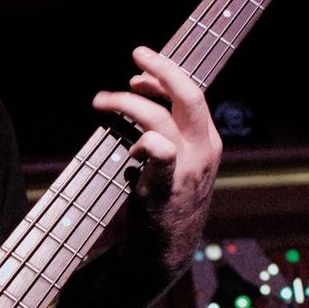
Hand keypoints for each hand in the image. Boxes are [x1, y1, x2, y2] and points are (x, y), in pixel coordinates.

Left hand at [92, 46, 221, 272]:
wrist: (165, 253)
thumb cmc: (164, 204)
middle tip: (136, 54)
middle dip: (162, 69)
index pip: (192, 95)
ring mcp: (187, 169)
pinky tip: (127, 149)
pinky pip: (158, 152)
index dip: (166, 75)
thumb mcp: (174, 163)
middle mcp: (203, 150)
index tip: (138, 72)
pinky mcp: (166, 188)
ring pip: (162, 118)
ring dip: (127, 103)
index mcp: (207, 141)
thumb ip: (164, 131)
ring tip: (101, 101)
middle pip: (189, 95)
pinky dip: (139, 142)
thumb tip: (137, 95)